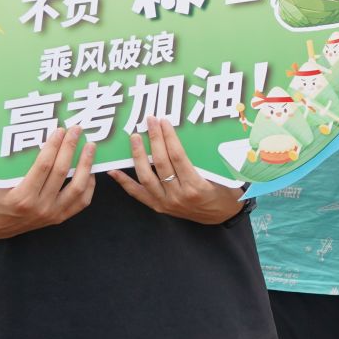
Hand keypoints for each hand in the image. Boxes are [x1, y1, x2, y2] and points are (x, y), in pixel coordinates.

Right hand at [0, 126, 96, 238]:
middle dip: (70, 147)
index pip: (43, 166)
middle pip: (61, 172)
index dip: (54, 146)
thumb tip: (21, 133)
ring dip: (86, 164)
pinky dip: (89, 184)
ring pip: (77, 187)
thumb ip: (9, 161)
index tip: (60, 130)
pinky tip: (90, 170)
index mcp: (22, 197)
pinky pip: (81, 202)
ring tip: (90, 147)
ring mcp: (52, 214)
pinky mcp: (59, 218)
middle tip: (76, 130)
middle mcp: (39, 207)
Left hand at [113, 117, 244, 223]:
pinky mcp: (159, 207)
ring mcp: (166, 203)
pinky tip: (114, 171)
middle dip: (154, 139)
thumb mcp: (219, 174)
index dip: (168, 137)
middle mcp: (178, 195)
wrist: (222, 216)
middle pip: (160, 163)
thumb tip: (182, 135)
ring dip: (138, 156)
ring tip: (134, 138)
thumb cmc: (224, 192)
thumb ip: (202, 158)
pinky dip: (125, 182)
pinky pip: (138, 194)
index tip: (164, 121)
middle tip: (149, 121)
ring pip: (146, 177)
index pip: (177, 156)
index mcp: (195, 186)